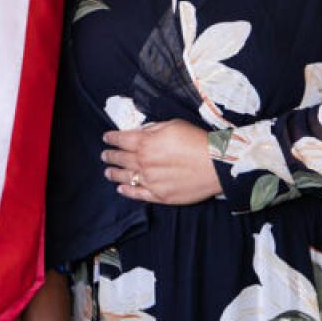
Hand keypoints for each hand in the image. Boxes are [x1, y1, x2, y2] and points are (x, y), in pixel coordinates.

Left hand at [102, 119, 221, 204]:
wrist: (216, 164)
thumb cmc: (196, 141)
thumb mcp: (171, 125)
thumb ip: (151, 129)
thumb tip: (139, 132)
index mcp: (144, 143)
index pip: (120, 139)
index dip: (111, 138)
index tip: (106, 138)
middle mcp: (143, 162)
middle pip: (120, 158)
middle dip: (110, 156)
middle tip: (104, 155)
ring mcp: (150, 180)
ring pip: (125, 177)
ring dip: (113, 173)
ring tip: (107, 172)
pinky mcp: (160, 195)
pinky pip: (138, 194)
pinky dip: (127, 191)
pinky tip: (121, 188)